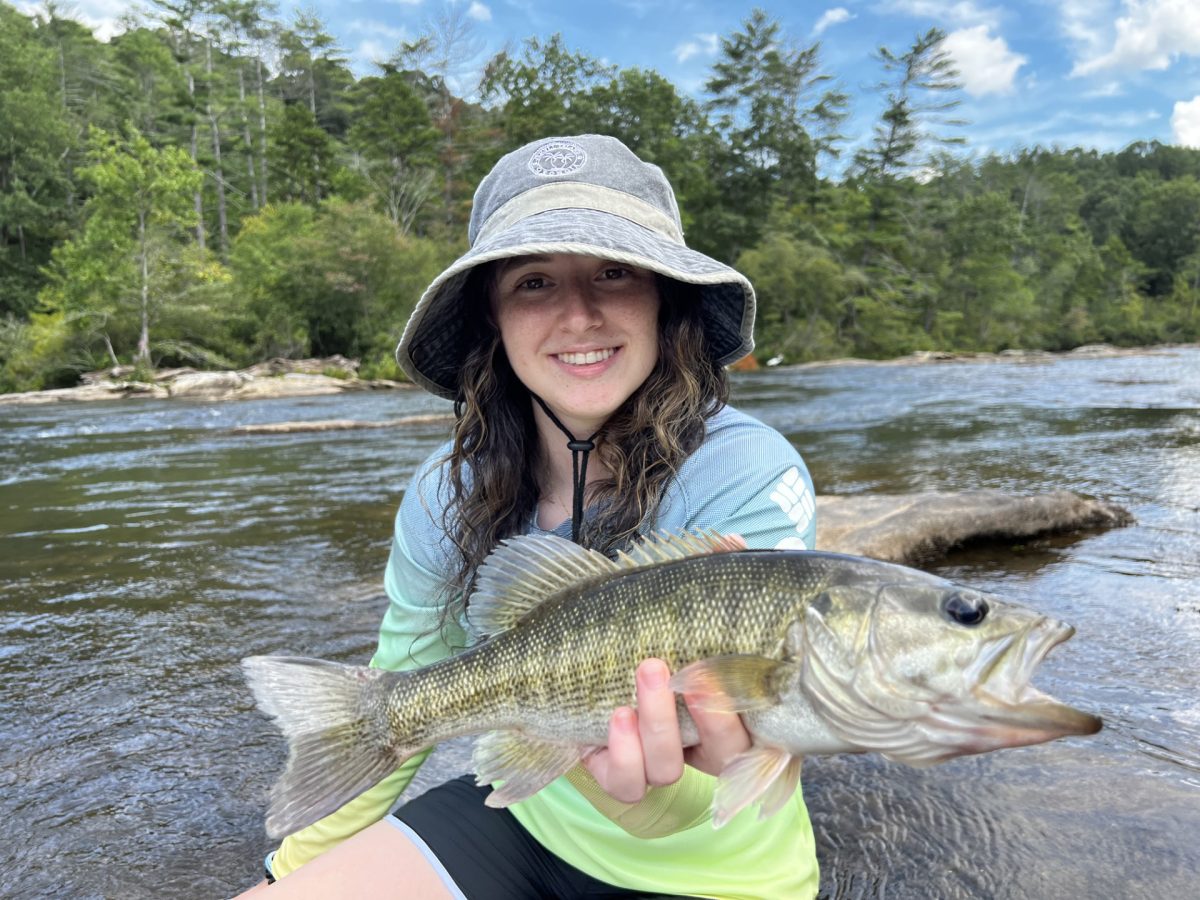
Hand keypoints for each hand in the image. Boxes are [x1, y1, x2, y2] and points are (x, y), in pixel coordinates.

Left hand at [582, 658, 751, 802]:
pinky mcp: (619, 777)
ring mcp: (658, 771)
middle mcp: (699, 756)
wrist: (597, 680)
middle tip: (687, 675)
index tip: (719, 677)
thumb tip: (735, 611)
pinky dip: (624, 751)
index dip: (738, 712)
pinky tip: (621, 715)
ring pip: (668, 769)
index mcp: (730, 727)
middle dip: (708, 717)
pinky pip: (626, 781)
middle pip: (720, 754)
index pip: (753, 731)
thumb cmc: (657, 659)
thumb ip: (708, 649)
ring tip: (648, 674)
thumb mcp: (686, 652)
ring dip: (659, 722)